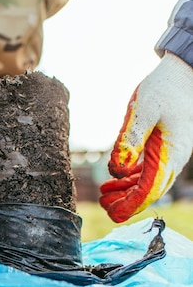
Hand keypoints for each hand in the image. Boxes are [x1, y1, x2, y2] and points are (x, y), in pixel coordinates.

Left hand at [99, 53, 192, 222]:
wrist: (184, 74)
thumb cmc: (164, 89)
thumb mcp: (142, 111)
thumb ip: (129, 141)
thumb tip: (116, 170)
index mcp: (170, 154)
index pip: (149, 189)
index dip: (130, 204)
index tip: (112, 212)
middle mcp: (174, 159)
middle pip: (149, 192)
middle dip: (126, 202)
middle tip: (102, 204)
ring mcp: (171, 155)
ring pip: (149, 183)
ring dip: (127, 192)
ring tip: (104, 195)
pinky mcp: (166, 149)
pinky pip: (150, 171)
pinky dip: (133, 179)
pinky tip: (116, 179)